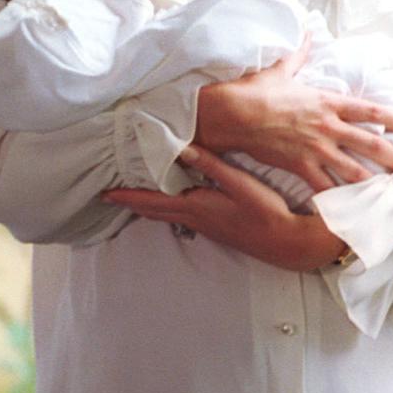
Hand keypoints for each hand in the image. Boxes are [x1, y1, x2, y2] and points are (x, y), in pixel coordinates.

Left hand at [102, 151, 350, 270]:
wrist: (286, 242)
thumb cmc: (265, 211)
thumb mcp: (239, 183)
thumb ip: (211, 165)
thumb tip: (181, 149)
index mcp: (196, 207)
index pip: (153, 200)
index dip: (128, 196)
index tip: (106, 194)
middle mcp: (196, 219)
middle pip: (155, 211)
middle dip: (132, 203)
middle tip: (110, 197)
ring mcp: (206, 226)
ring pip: (167, 215)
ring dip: (148, 207)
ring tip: (134, 200)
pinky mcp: (216, 228)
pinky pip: (181, 217)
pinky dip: (167, 210)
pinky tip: (172, 205)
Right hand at [192, 46, 392, 192]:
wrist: (232, 114)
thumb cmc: (256, 91)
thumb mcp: (281, 69)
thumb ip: (298, 54)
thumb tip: (306, 33)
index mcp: (328, 102)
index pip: (371, 111)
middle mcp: (327, 126)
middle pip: (370, 144)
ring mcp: (315, 148)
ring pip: (353, 170)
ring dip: (372, 183)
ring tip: (388, 193)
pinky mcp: (299, 165)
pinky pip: (324, 187)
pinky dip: (338, 199)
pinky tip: (350, 209)